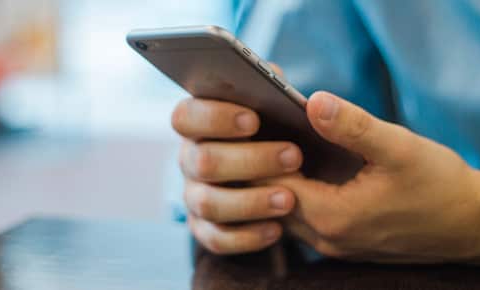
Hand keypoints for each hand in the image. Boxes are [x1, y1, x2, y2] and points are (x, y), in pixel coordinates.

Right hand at [173, 96, 301, 253]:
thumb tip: (272, 76)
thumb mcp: (276, 104)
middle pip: (201, 161)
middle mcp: (190, 158)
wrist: (288, 174)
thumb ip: (270, 85)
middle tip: (293, 156)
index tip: (253, 120)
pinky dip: (247, 236)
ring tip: (289, 199)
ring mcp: (195, 195)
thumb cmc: (277, 129)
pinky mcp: (206, 228)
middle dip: (249, 160)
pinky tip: (277, 229)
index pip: (185, 117)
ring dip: (249, 201)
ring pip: (208, 203)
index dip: (214, 118)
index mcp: (199, 123)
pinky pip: (218, 238)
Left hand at [259, 91, 479, 264]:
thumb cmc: (439, 186)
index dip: (260, 153)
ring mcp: (333, 245)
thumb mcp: (398, 148)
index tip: (256, 125)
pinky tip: (303, 169)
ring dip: (278, 182)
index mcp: (332, 216)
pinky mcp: (343, 243)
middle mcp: (325, 238)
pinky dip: (296, 194)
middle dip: (263, 167)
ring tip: (277, 146)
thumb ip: (353, 126)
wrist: (470, 225)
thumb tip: (313, 101)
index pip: (271, 183)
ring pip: (286, 212)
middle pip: (272, 200)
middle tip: (260, 131)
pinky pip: (304, 219)